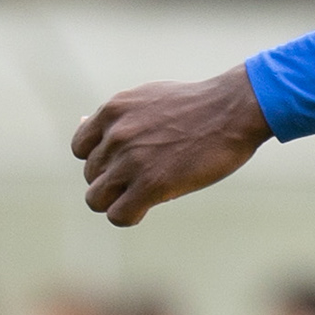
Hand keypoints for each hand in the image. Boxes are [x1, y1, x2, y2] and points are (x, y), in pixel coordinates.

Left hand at [72, 66, 269, 226]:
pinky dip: (129, 216)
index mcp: (113, 110)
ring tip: (144, 195)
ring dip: (118, 201)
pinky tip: (148, 206)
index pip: (81, 148)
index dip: (102, 159)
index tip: (125, 162)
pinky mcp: (151, 185)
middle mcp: (116, 135)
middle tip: (145, 177)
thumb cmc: (197, 106)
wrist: (233, 110)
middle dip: (114, 180)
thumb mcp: (148, 98)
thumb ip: (117, 115)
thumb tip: (82, 122)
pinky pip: (118, 215)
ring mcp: (131, 160)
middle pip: (91, 176)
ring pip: (97, 199)